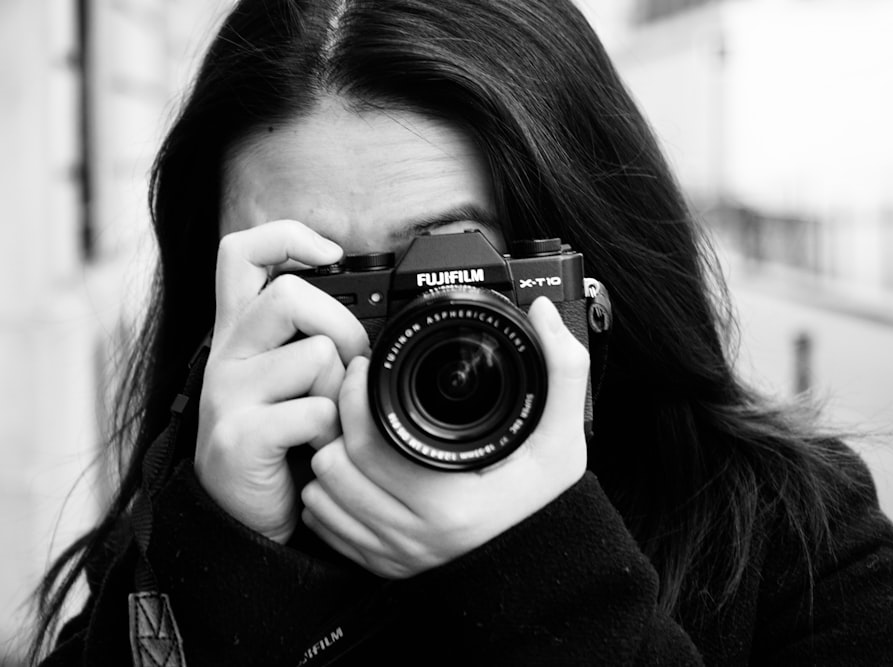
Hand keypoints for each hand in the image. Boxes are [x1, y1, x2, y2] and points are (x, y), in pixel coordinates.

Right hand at [195, 220, 369, 542]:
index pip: (240, 253)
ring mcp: (227, 394)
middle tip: (350, 367)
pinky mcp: (238, 436)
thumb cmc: (277, 442)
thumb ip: (310, 340)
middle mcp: (226, 353)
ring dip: (341, 392)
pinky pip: (315, 412)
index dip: (285, 237)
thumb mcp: (286, 380)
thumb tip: (368, 319)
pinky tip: (317, 448)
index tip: (329, 255)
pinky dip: (332, 433)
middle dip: (342, 328)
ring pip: (315, 355)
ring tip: (328, 421)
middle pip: (290, 295)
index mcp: (239, 331)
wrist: (242, 517)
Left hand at [301, 297, 589, 577]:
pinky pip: (325, 526)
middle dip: (338, 421)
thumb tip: (544, 312)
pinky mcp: (382, 566)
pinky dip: (330, 495)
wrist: (541, 561)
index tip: (364, 368)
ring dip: (332, 456)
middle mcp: (415, 534)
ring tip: (356, 431)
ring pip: (322, 495)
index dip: (354, 396)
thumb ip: (562, 372)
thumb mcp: (564, 438)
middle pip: (334, 465)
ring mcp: (395, 554)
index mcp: (449, 501)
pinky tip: (358, 471)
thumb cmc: (546, 500)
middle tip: (356, 395)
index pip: (366, 443)